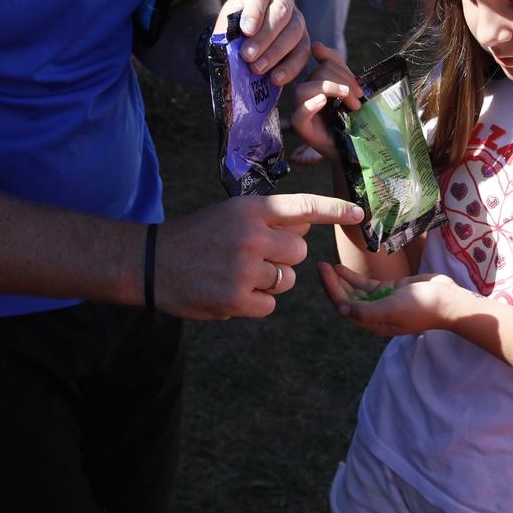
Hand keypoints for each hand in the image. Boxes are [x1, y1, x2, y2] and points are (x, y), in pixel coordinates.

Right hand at [156, 193, 361, 319]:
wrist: (153, 263)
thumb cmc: (198, 236)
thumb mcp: (231, 214)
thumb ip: (268, 219)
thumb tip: (308, 226)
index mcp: (250, 210)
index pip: (303, 207)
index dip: (334, 210)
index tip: (359, 213)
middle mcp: (251, 236)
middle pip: (300, 251)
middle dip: (284, 257)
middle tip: (253, 255)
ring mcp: (244, 269)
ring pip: (287, 280)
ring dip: (270, 281)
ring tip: (238, 273)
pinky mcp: (236, 300)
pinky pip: (270, 304)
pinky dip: (256, 302)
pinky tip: (231, 291)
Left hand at [216, 0, 311, 86]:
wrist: (243, 41)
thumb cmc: (233, 30)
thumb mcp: (226, 27)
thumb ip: (229, 35)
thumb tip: (232, 54)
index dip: (254, 11)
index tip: (246, 30)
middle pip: (281, 12)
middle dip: (264, 36)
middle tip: (247, 56)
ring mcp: (297, 17)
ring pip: (294, 31)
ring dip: (275, 52)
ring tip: (257, 70)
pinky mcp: (304, 38)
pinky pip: (303, 52)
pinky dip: (290, 67)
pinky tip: (275, 78)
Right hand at [289, 43, 362, 162]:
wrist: (354, 148)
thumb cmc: (351, 119)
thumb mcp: (349, 90)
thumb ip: (336, 67)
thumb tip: (316, 44)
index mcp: (316, 81)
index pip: (325, 63)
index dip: (341, 68)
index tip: (357, 88)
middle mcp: (305, 93)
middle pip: (319, 74)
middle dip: (344, 82)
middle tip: (358, 101)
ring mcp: (301, 110)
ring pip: (306, 88)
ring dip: (332, 89)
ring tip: (350, 103)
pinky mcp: (301, 127)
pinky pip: (301, 112)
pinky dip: (312, 104)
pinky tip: (323, 102)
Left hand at [319, 262, 468, 337]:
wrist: (448, 300)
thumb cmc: (421, 307)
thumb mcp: (392, 309)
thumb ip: (366, 311)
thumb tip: (341, 310)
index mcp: (373, 323)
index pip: (345, 306)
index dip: (331, 290)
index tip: (323, 272)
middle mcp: (374, 314)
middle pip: (347, 298)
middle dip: (332, 283)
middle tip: (319, 264)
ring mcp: (381, 301)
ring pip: (354, 290)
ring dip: (340, 279)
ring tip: (326, 264)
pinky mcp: (389, 290)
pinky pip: (365, 284)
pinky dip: (353, 276)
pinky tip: (341, 267)